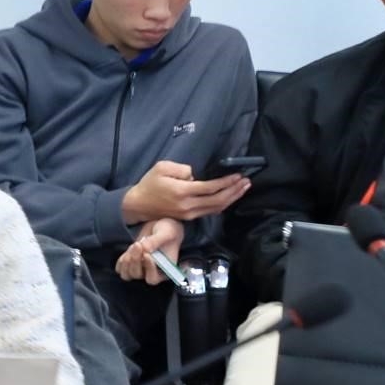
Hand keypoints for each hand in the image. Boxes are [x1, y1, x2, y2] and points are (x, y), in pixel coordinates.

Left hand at [116, 216, 185, 285]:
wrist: (160, 226)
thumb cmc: (168, 231)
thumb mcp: (165, 233)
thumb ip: (155, 241)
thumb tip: (144, 249)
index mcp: (164, 271)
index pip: (152, 279)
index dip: (148, 269)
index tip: (147, 254)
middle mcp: (151, 273)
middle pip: (137, 275)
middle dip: (135, 260)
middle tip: (138, 245)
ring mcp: (140, 269)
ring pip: (126, 274)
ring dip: (127, 261)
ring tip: (135, 245)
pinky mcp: (130, 263)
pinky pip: (120, 268)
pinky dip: (122, 260)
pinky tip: (130, 249)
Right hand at [123, 161, 247, 224]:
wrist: (138, 205)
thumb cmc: (149, 184)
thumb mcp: (161, 168)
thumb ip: (182, 168)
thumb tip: (195, 175)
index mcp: (182, 192)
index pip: (211, 187)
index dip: (226, 182)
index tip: (238, 175)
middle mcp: (189, 205)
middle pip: (218, 200)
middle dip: (234, 191)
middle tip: (246, 182)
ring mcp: (190, 213)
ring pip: (217, 208)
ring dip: (232, 198)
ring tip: (243, 189)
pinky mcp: (189, 217)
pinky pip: (210, 211)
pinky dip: (223, 204)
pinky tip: (229, 198)